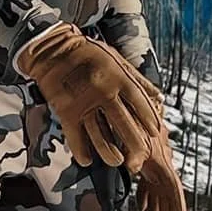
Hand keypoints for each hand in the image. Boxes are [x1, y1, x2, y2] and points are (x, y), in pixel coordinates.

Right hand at [15, 23, 159, 172]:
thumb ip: (138, 79)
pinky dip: (81, 151)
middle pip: (124, 124)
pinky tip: (87, 160)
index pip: (139, 102)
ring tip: (116, 161)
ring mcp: (84, 102)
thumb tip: (159, 97)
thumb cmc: (88, 53)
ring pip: (100, 135)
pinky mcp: (66, 111)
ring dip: (110, 153)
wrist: (52, 49)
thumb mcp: (117, 59)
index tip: (155, 132)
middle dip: (134, 144)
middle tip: (140, 156)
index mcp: (118, 76)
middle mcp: (104, 91)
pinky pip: (75, 137)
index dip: (149, 119)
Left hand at [136, 122, 187, 210]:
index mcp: (161, 160)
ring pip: (158, 190)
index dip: (177, 204)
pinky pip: (149, 183)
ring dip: (157, 208)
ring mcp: (155, 163)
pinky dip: (146, 196)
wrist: (137, 104)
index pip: (172, 186)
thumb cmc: (138, 119)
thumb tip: (131, 167)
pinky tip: (142, 207)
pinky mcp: (147, 161)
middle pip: (167, 192)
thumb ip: (134, 151)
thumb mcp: (136, 135)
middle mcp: (162, 163)